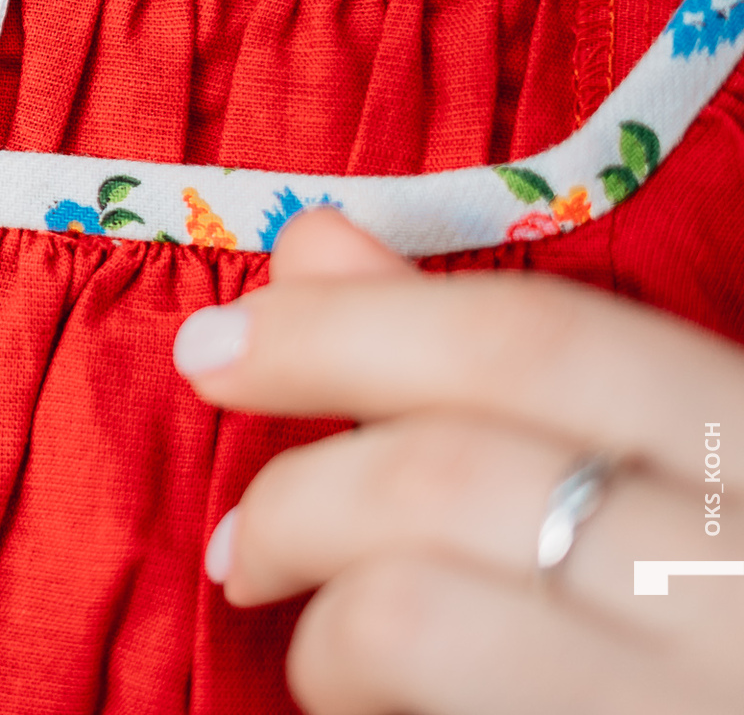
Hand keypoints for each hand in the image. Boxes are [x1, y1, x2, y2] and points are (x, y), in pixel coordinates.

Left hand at [172, 207, 743, 714]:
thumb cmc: (708, 602)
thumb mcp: (644, 462)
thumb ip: (483, 353)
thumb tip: (314, 241)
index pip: (533, 341)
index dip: (339, 326)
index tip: (215, 344)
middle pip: (448, 474)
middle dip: (293, 491)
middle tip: (230, 549)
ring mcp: (703, 696)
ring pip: (410, 608)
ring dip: (315, 619)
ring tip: (319, 654)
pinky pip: (432, 698)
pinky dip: (353, 687)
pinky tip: (368, 701)